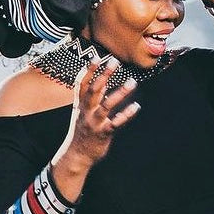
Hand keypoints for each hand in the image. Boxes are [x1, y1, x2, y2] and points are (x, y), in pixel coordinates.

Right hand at [50, 57, 141, 200]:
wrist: (76, 156)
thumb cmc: (82, 131)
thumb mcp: (83, 112)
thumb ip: (93, 97)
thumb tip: (101, 80)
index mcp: (80, 105)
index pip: (81, 84)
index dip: (88, 71)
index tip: (96, 57)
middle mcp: (86, 112)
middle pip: (93, 90)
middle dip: (103, 75)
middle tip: (114, 61)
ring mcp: (94, 123)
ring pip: (106, 106)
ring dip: (120, 93)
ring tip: (133, 82)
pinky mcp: (103, 134)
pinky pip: (115, 123)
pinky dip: (125, 115)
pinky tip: (136, 107)